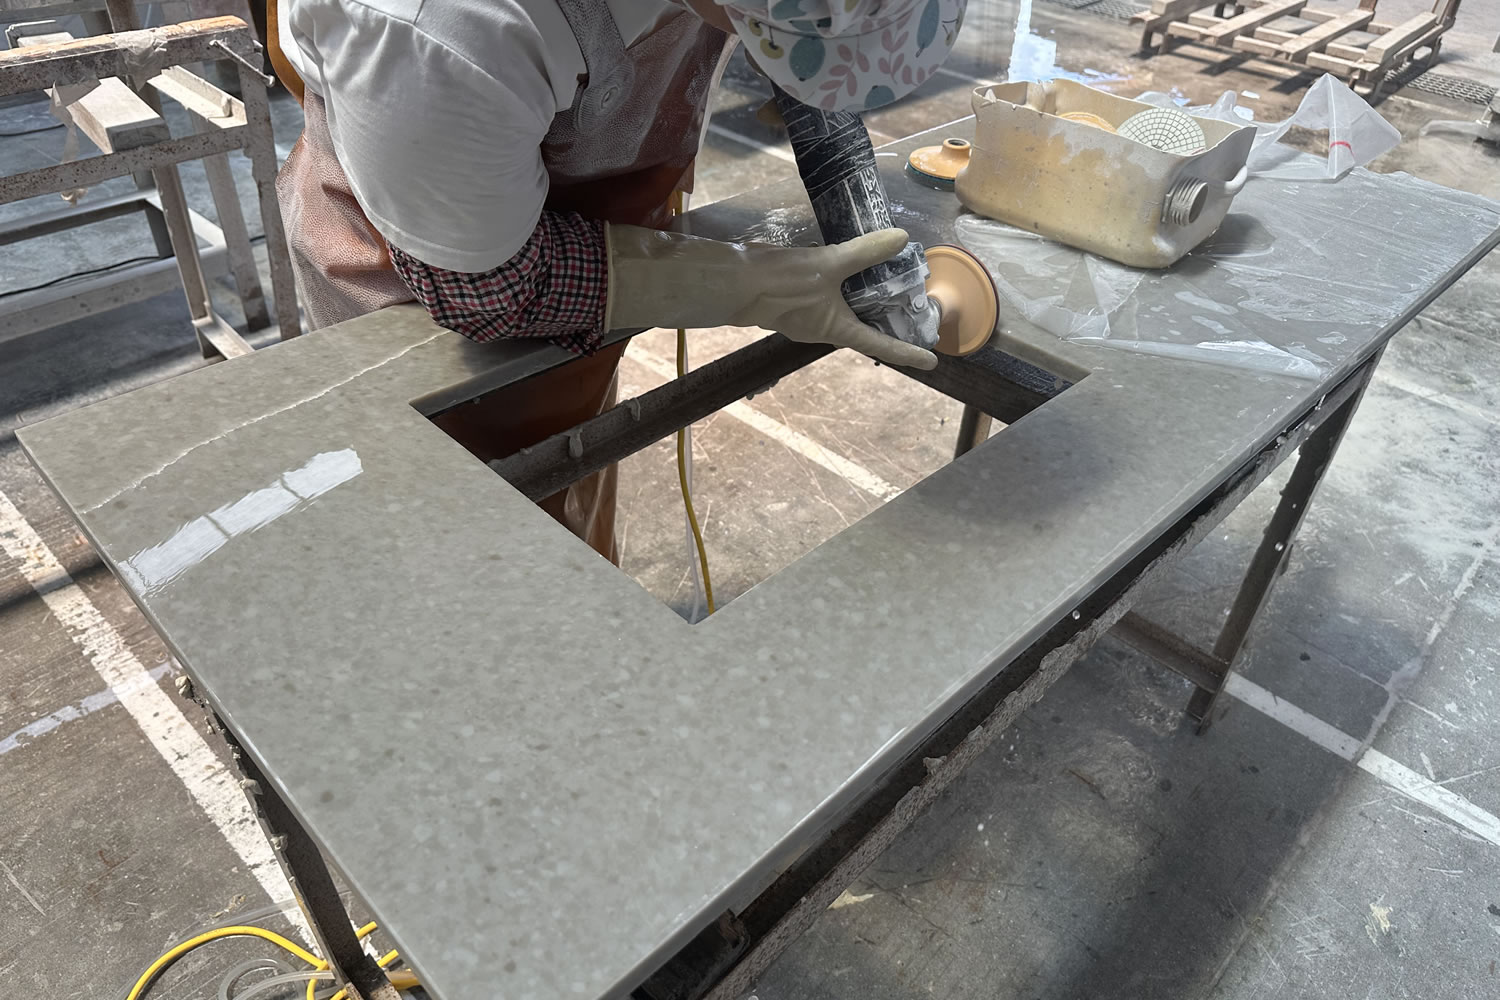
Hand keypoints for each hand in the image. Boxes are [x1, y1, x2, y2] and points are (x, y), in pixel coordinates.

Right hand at [607, 225, 938, 369]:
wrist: (734, 283)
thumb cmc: (779, 284)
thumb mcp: (827, 265)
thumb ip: (864, 252)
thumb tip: (900, 238)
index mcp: (838, 330)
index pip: (881, 346)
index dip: (908, 354)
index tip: (932, 362)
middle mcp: (827, 328)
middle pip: (868, 331)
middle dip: (893, 325)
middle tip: (919, 315)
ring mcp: (812, 316)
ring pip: (851, 314)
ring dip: (872, 305)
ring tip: (896, 288)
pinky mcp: (799, 301)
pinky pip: (835, 299)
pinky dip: (852, 289)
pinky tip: (856, 270)